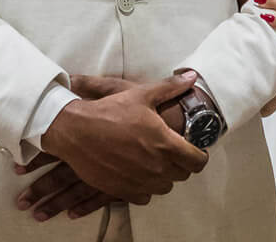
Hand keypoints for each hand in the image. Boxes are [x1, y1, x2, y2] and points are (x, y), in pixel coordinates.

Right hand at [37, 72, 207, 205]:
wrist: (76, 131)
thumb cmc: (110, 111)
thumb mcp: (141, 94)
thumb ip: (170, 87)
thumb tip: (192, 77)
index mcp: (165, 144)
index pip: (197, 161)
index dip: (199, 156)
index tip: (195, 150)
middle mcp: (156, 167)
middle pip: (182, 175)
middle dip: (181, 164)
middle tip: (172, 152)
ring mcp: (140, 181)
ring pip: (164, 187)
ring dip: (164, 176)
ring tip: (155, 161)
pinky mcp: (123, 191)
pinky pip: (145, 196)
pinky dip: (145, 186)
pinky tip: (138, 172)